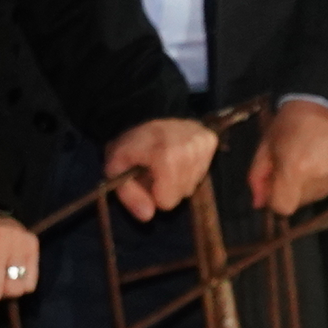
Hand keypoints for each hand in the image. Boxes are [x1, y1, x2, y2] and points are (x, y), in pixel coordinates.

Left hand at [103, 116, 217, 221]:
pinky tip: (179, 156)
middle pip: (180, 196)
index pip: (166, 202)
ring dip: (176, 180)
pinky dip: (188, 170)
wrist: (148, 110)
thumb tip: (147, 216)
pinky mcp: (211, 142)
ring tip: (166, 160)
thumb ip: (128, 194)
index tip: (145, 177)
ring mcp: (203, 145)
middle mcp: (189, 149)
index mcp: (165, 155)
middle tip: (154, 168)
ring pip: (191, 187)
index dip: (152, 194)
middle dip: (165, 188)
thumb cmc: (131, 144)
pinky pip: (200, 174)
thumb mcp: (116, 167)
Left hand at [246, 97, 327, 218]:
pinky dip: (319, 182)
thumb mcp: (265, 147)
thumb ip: (257, 178)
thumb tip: (258, 204)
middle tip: (288, 166)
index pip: (283, 207)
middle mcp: (317, 177)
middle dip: (289, 190)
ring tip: (305, 162)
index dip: (274, 199)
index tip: (274, 183)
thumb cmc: (288, 125)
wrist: (323, 108)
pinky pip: (326, 190)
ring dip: (304, 186)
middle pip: (297, 204)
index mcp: (294, 169)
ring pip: (312, 198)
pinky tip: (318, 163)